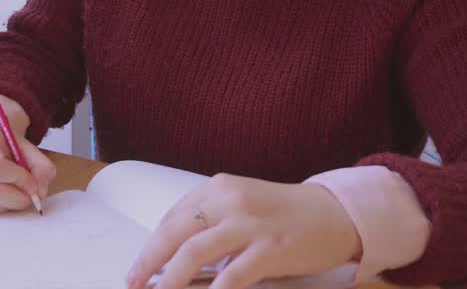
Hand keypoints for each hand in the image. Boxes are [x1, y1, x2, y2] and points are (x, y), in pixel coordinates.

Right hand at [0, 105, 55, 214]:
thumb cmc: (3, 140)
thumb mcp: (25, 145)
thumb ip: (40, 166)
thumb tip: (40, 193)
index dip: (19, 179)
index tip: (33, 184)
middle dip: (15, 198)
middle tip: (31, 197)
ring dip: (7, 206)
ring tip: (19, 196)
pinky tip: (6, 198)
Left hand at [125, 174, 360, 288]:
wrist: (335, 214)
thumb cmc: (284, 212)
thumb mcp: (242, 203)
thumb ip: (211, 219)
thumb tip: (174, 253)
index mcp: (218, 188)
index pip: (173, 218)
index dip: (152, 245)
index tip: (138, 268)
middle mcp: (229, 200)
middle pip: (175, 233)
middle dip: (149, 261)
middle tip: (132, 282)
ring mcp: (250, 224)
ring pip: (195, 252)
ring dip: (171, 279)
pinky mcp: (271, 248)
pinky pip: (234, 274)